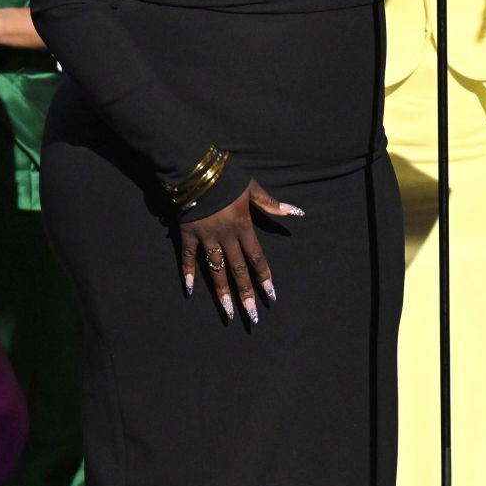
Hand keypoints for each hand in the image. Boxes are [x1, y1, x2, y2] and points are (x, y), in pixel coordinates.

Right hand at [179, 180, 302, 325]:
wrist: (196, 169)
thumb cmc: (227, 178)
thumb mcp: (252, 188)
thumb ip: (272, 204)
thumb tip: (297, 212)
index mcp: (243, 227)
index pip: (257, 259)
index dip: (265, 278)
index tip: (271, 297)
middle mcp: (226, 237)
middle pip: (238, 271)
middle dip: (247, 294)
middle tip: (253, 316)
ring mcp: (206, 238)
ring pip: (216, 270)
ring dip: (222, 292)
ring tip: (228, 312)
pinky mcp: (188, 235)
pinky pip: (188, 257)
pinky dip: (188, 272)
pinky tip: (189, 290)